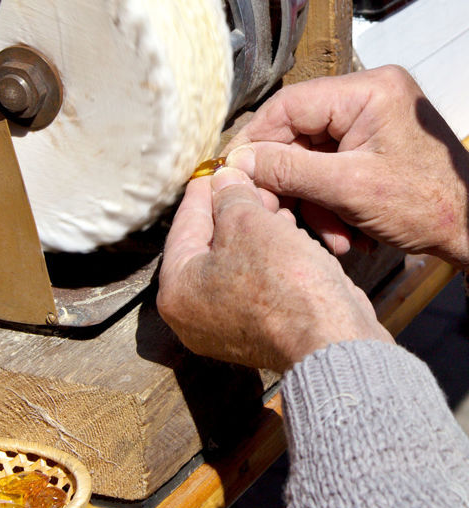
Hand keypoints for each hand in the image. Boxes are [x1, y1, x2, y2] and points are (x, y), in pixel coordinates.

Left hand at [157, 167, 390, 371]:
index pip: (184, 225)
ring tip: (274, 202)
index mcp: (175, 290)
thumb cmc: (283, 282)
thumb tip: (223, 178)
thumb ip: (230, 196)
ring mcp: (224, 327)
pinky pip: (256, 284)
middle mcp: (192, 314)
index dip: (204, 189)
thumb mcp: (250, 223)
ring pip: (235, 263)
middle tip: (250, 181)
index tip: (216, 167)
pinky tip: (287, 233)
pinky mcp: (258, 332)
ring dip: (255, 231)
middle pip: (207, 245)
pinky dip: (268, 258)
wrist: (333, 339)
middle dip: (233, 209)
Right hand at [225, 65, 468, 268]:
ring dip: (312, 200)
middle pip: (298, 134)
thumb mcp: (349, 189)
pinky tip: (344, 230)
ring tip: (331, 235)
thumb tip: (239, 162)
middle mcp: (369, 95)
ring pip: (311, 156)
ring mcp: (372, 119)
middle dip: (292, 182)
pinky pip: (331, 167)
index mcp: (369, 91)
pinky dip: (329, 200)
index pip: (289, 106)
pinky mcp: (373, 143)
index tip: (235, 170)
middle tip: (279, 213)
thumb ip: (288, 171)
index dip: (256, 140)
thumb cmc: (431, 205)